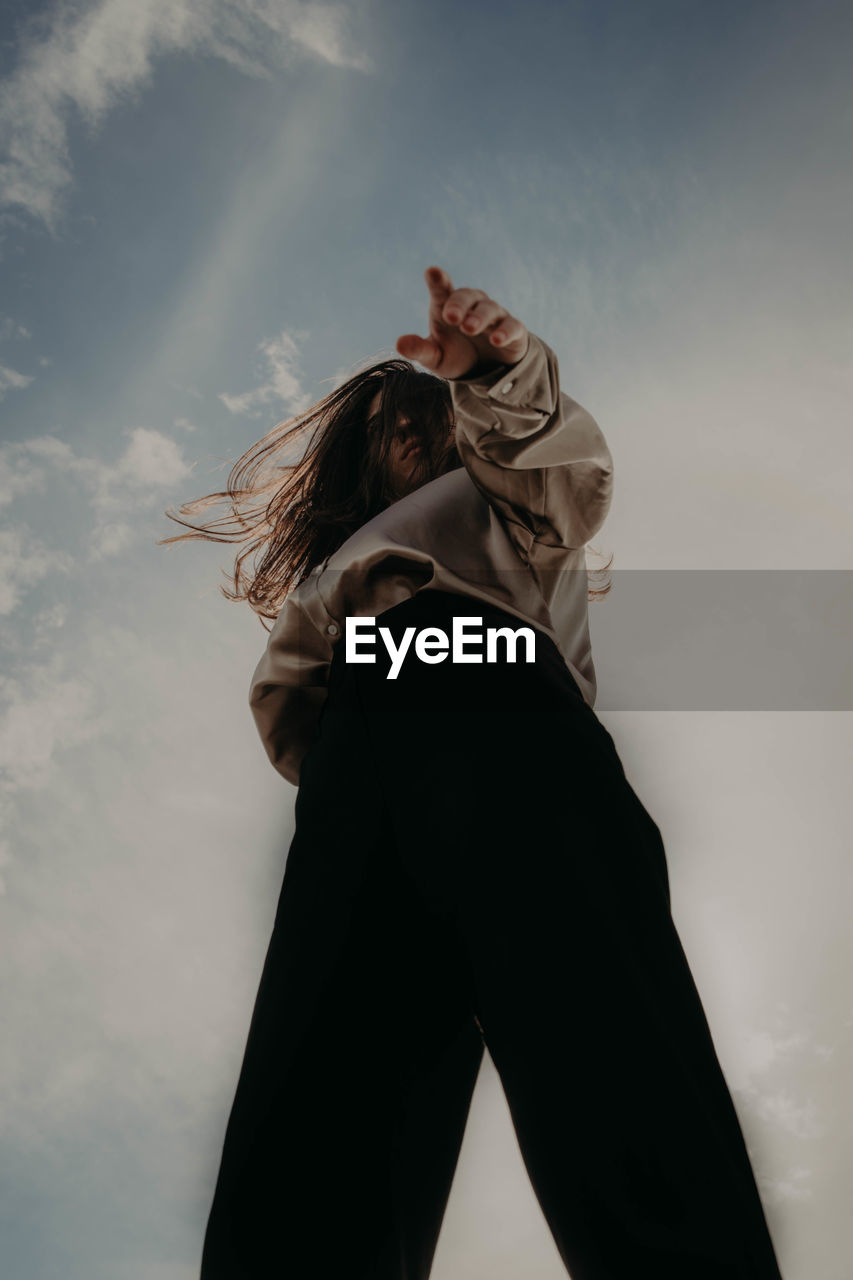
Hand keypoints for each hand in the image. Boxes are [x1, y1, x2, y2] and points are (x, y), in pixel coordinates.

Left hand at [396, 265, 529, 379]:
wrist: (486, 371)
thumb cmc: (455, 355)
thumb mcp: (435, 357)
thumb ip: (419, 349)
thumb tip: (399, 343)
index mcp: (448, 307)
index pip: (442, 289)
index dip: (438, 280)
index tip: (432, 272)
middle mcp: (472, 306)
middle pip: (466, 296)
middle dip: (458, 305)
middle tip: (451, 316)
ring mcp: (494, 316)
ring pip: (488, 309)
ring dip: (479, 317)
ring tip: (469, 328)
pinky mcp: (513, 330)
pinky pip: (511, 326)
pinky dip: (505, 331)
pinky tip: (496, 339)